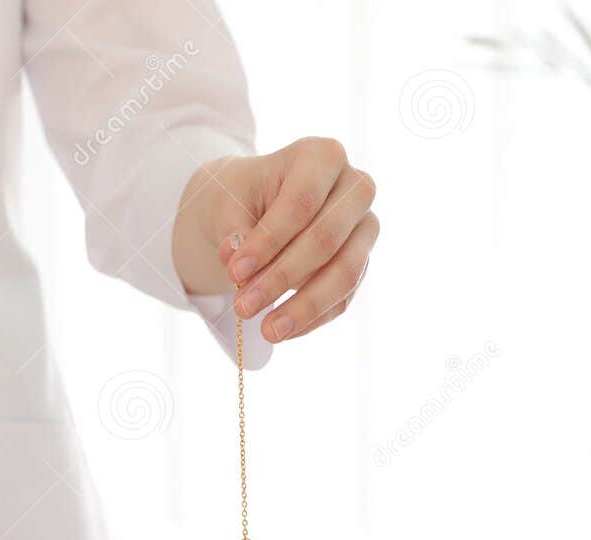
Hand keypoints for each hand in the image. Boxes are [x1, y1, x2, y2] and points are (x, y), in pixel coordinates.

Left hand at [174, 138, 378, 343]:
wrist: (256, 206)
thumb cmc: (243, 196)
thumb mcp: (226, 202)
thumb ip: (232, 229)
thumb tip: (235, 258)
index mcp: (322, 157)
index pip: (302, 202)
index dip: (269, 241)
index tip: (234, 272)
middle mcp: (355, 188)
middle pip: (326, 239)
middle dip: (282, 278)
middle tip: (243, 307)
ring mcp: (364, 227)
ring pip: (345, 273)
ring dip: (304, 307)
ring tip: (267, 331)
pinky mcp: (361, 262)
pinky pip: (344, 298)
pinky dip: (312, 318)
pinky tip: (282, 331)